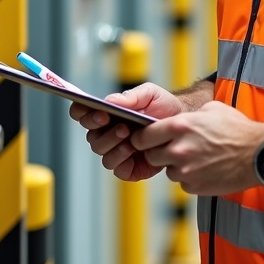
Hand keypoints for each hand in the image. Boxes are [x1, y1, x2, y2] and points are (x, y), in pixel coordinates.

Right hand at [69, 83, 187, 182]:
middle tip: (117, 123)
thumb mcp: (150, 94)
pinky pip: (117, 169)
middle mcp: (106, 134)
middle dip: (101, 130)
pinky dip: (122, 161)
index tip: (95, 110)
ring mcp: (116, 151)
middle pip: (90, 136)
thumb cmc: (163, 106)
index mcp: (105, 114)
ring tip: (129, 137)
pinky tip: (133, 152)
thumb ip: (131, 96)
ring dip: (113, 145)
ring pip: (102, 153)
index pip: (81, 113)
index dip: (80, 112)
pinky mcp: (129, 168)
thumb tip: (110, 101)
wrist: (183, 125)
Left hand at [131, 102, 263, 195]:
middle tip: (172, 148)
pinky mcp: (194, 186)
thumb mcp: (211, 110)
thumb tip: (176, 121)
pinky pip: (183, 182)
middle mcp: (178, 150)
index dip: (141, 138)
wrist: (258, 154)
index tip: (144, 139)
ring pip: (167, 170)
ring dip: (175, 165)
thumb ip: (187, 116)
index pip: (143, 136)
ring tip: (196, 158)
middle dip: (158, 152)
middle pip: (151, 155)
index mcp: (179, 127)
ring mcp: (185, 171)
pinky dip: (190, 177)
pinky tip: (205, 169)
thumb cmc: (237, 129)